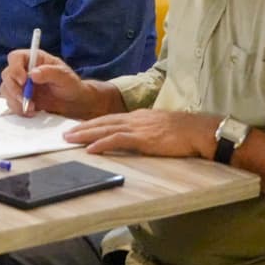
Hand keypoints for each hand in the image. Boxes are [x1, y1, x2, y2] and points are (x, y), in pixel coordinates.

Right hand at [0, 48, 118, 119]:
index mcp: (34, 59)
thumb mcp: (65, 78)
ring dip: (16, 101)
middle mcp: (24, 70)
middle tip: (26, 99)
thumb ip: (50, 73)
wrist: (73, 103)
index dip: (15, 68)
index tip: (24, 81)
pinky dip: (19, 109)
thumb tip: (33, 73)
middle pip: (7, 75)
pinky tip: (32, 112)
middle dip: (14, 89)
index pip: (15, 57)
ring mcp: (20, 85)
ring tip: (32, 108)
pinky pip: (11, 103)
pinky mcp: (20, 98)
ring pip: (6, 90)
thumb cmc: (71, 85)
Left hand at [65, 109, 217, 157]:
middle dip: (83, 127)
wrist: (200, 130)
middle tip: (65, 133)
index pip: (110, 118)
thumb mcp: (161, 127)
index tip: (78, 127)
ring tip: (69, 139)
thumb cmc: (185, 131)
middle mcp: (135, 119)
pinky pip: (117, 140)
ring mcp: (138, 127)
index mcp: (139, 116)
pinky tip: (90, 148)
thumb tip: (137, 137)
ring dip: (85, 134)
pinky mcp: (142, 138)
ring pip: (105, 129)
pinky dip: (101, 143)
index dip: (93, 123)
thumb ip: (147, 130)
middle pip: (103, 121)